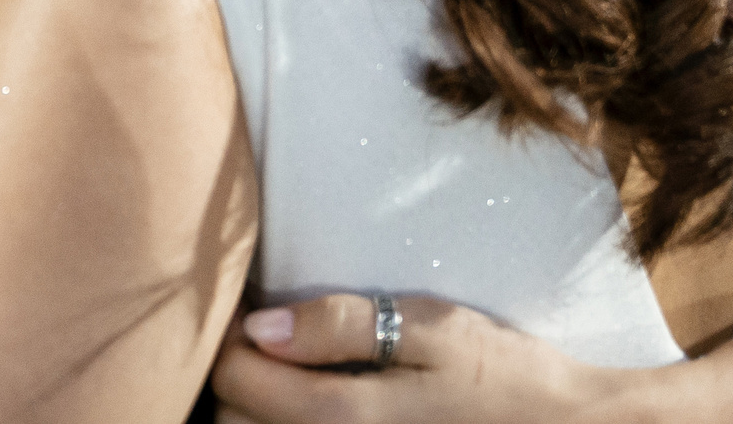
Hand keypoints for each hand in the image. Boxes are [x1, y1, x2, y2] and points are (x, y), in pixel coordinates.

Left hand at [213, 293, 635, 423]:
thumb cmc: (502, 376)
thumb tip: (261, 327)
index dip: (230, 344)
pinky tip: (319, 410)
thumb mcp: (432, 329)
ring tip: (288, 383)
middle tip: (267, 351)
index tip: (251, 319)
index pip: (237, 384)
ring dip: (260, 415)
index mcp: (346, 415)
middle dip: (237, 388)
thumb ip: (342, 325)